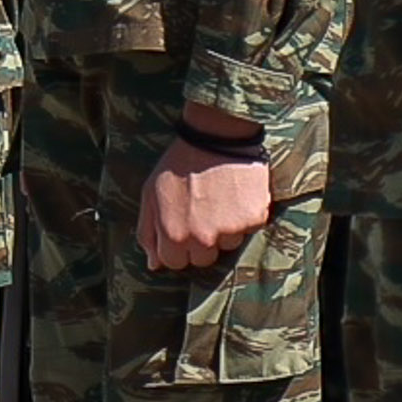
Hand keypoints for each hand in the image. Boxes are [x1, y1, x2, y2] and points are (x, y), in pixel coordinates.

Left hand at [138, 125, 277, 272]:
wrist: (217, 135)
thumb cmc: (180, 164)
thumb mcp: (150, 194)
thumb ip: (148, 232)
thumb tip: (153, 265)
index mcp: (173, 236)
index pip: (175, 263)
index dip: (177, 245)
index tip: (183, 225)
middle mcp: (202, 239)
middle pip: (204, 259)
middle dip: (202, 241)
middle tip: (203, 211)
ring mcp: (230, 231)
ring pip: (228, 245)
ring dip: (225, 228)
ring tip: (220, 199)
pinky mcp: (254, 219)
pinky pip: (249, 229)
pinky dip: (245, 215)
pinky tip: (236, 194)